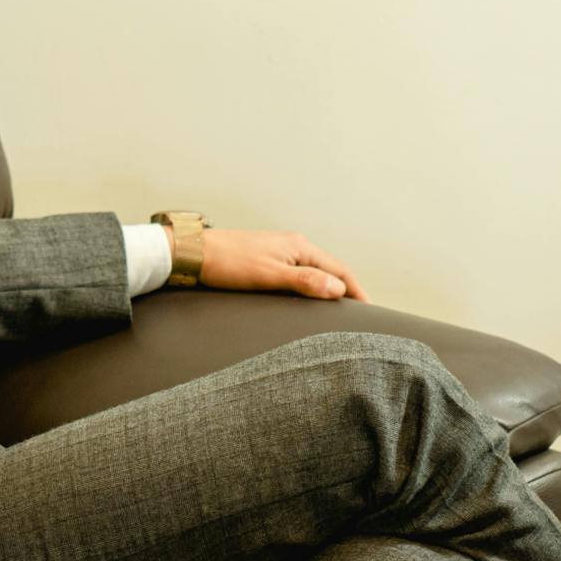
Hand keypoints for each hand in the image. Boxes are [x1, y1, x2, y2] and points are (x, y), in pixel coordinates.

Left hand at [172, 227, 369, 301]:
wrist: (192, 254)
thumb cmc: (228, 264)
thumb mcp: (269, 276)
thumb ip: (304, 282)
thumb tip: (337, 289)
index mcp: (299, 246)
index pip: (339, 270)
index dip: (355, 290)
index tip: (368, 310)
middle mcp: (293, 245)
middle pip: (329, 269)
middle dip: (344, 290)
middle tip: (356, 314)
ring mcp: (279, 251)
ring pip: (313, 271)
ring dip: (326, 288)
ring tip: (335, 310)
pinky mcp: (266, 259)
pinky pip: (298, 273)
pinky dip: (309, 286)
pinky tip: (306, 299)